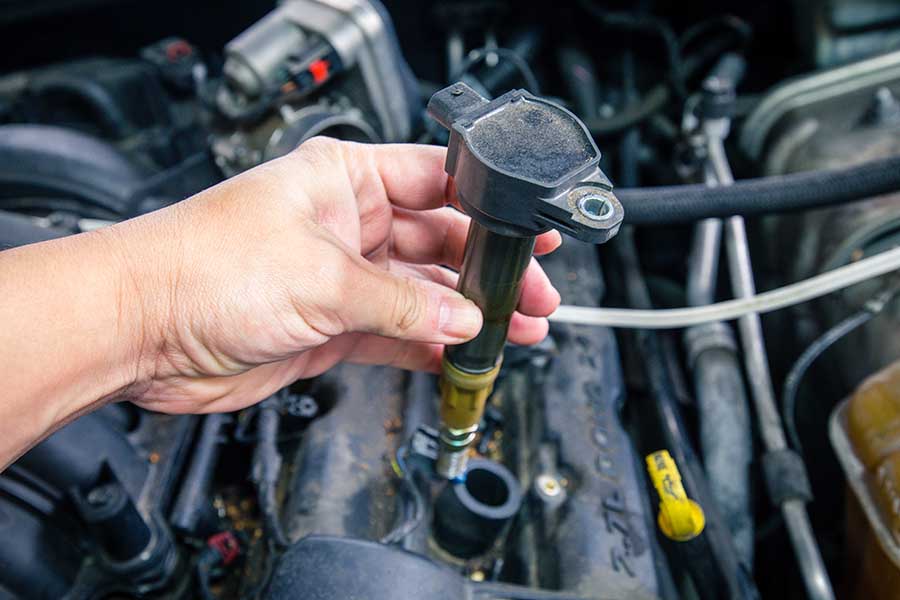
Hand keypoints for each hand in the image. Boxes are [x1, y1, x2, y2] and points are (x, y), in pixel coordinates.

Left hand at [114, 139, 561, 413]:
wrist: (141, 331)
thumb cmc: (204, 268)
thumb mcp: (323, 276)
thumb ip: (402, 304)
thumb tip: (460, 318)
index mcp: (343, 179)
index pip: (435, 181)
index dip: (486, 208)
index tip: (529, 232)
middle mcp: (345, 224)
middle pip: (437, 243)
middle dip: (485, 271)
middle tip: (531, 295)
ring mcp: (338, 277)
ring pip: (420, 295)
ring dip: (464, 315)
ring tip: (513, 331)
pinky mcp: (328, 325)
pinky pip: (394, 335)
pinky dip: (428, 347)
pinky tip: (461, 354)